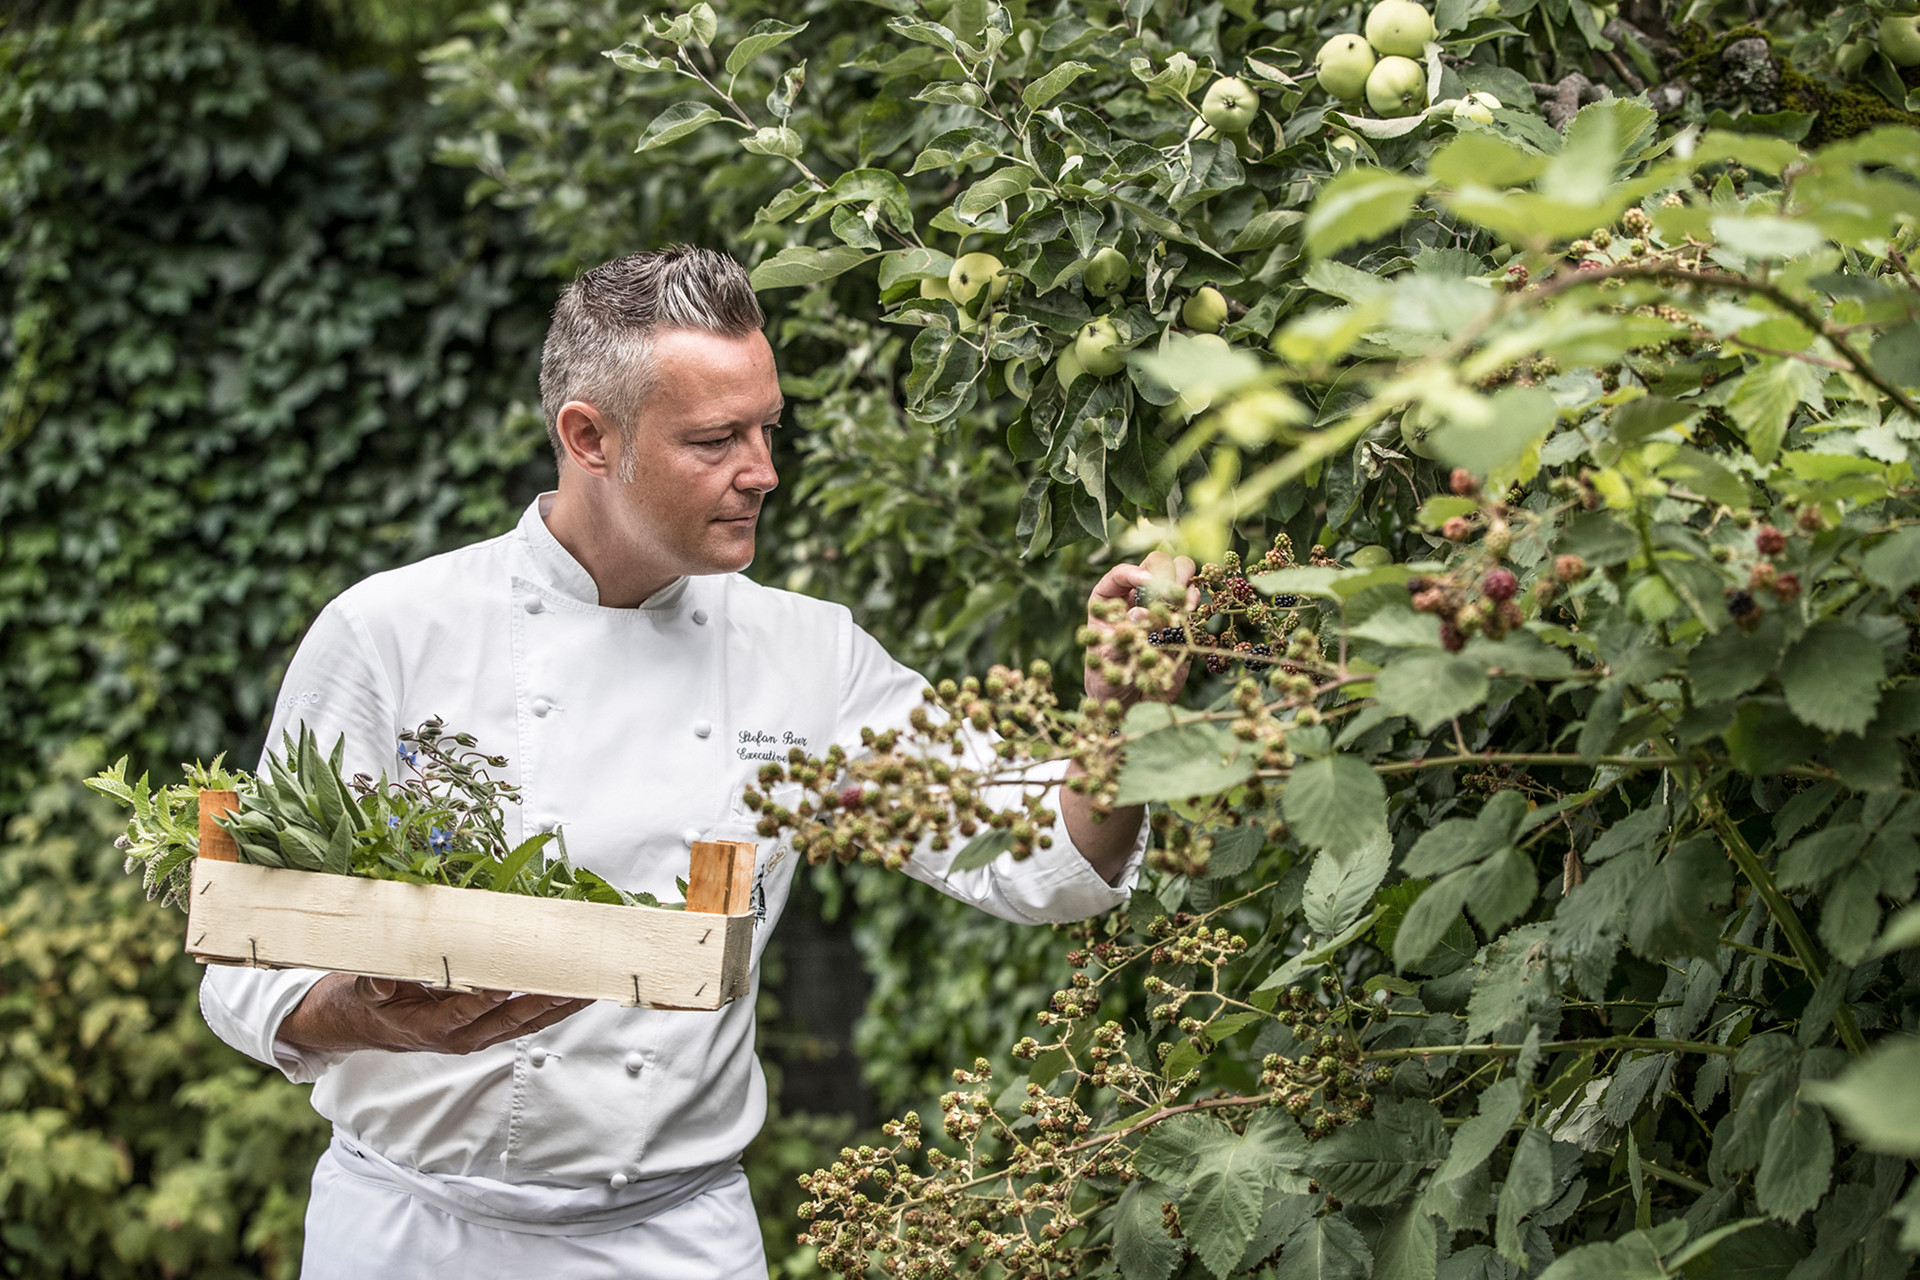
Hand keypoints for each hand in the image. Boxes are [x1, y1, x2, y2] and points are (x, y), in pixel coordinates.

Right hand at [276, 973, 591, 1056]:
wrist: (359, 1025)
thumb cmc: (366, 1000)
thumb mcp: (364, 988)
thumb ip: (378, 982)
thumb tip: (386, 974)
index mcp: (431, 1027)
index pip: (469, 1010)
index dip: (494, 996)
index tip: (516, 979)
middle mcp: (461, 1037)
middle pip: (513, 1019)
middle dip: (548, 999)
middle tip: (578, 979)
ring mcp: (478, 1035)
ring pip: (528, 1022)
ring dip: (561, 1005)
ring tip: (594, 984)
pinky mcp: (488, 1029)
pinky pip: (527, 1020)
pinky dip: (554, 1007)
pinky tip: (577, 992)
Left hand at [1084, 549, 1198, 707]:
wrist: (1130, 702)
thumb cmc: (1108, 679)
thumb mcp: (1108, 661)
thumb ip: (1122, 637)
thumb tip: (1138, 612)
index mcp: (1109, 600)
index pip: (1121, 574)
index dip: (1133, 572)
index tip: (1146, 580)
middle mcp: (1136, 595)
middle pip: (1156, 563)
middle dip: (1165, 573)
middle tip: (1169, 592)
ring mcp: (1161, 604)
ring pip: (1179, 572)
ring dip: (1183, 580)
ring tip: (1182, 601)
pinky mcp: (1181, 619)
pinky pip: (1192, 598)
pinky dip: (1194, 598)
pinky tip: (1191, 609)